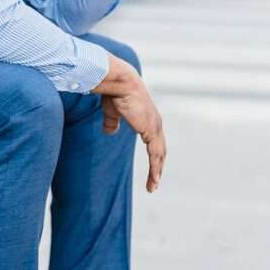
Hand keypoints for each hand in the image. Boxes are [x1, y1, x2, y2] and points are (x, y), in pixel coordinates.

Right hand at [93, 55, 166, 192]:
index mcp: (148, 119)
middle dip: (158, 166)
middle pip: (160, 150)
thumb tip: (109, 132)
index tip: (152, 166)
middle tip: (155, 181)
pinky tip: (155, 179)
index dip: (154, 154)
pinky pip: (155, 155)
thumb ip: (112, 122)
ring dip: (157, 172)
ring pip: (159, 155)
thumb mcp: (112, 111)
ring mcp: (155, 128)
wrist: (120, 83)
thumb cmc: (115, 93)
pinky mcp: (151, 132)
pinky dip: (155, 168)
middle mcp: (155, 124)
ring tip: (153, 186)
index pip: (154, 140)